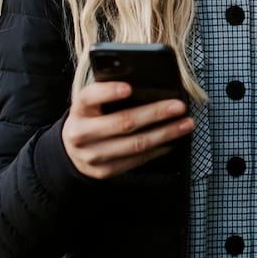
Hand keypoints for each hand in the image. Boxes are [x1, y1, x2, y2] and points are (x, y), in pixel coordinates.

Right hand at [62, 82, 193, 179]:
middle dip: (155, 113)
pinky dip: (158, 150)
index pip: (90, 96)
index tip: (129, 88)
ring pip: (135, 144)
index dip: (109, 92)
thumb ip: (110, 94)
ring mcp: (92, 155)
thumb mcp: (93, 104)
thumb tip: (147, 86)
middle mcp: (81, 133)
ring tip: (185, 124)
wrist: (71, 151)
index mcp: (79, 109)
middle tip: (179, 106)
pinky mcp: (104, 171)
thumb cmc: (91, 119)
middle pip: (123, 122)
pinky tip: (172, 141)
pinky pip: (136, 160)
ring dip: (165, 134)